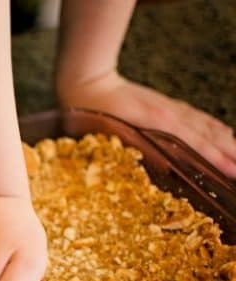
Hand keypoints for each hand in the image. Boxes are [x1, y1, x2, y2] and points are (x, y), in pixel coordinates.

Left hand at [59, 71, 235, 175]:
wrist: (87, 82)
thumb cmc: (89, 114)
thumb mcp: (106, 136)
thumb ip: (133, 148)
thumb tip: (155, 165)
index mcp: (157, 123)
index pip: (194, 144)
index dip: (214, 159)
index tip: (232, 172)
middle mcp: (169, 115)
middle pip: (206, 136)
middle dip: (228, 154)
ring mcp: (169, 109)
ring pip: (205, 126)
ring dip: (225, 142)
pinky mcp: (166, 106)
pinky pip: (196, 117)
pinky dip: (214, 127)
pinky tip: (225, 134)